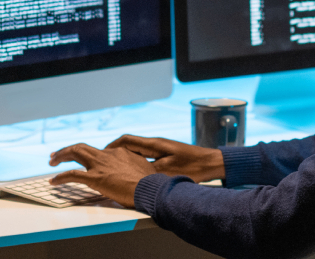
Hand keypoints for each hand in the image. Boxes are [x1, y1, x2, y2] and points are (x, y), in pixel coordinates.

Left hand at [48, 143, 156, 206]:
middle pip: (82, 147)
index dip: (88, 154)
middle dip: (67, 150)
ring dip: (61, 155)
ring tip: (52, 161)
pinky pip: (72, 175)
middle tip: (56, 154)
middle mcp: (107, 155)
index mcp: (119, 152)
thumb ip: (135, 167)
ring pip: (75, 153)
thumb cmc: (150, 183)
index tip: (82, 159)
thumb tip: (135, 172)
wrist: (150, 188)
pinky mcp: (95, 178)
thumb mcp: (144, 168)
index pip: (99, 151)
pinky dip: (60, 177)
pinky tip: (53, 181)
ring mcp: (100, 166)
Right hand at [106, 135, 224, 182]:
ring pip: (137, 151)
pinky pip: (146, 157)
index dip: (112, 146)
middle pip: (130, 144)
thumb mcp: (169, 171)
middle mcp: (156, 144)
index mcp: (154, 144)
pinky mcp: (167, 156)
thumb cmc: (194, 166)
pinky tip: (135, 173)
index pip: (127, 140)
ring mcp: (161, 149)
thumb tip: (132, 174)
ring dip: (125, 157)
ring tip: (115, 168)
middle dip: (115, 152)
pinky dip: (136, 162)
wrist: (212, 163)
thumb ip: (150, 172)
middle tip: (105, 162)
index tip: (102, 154)